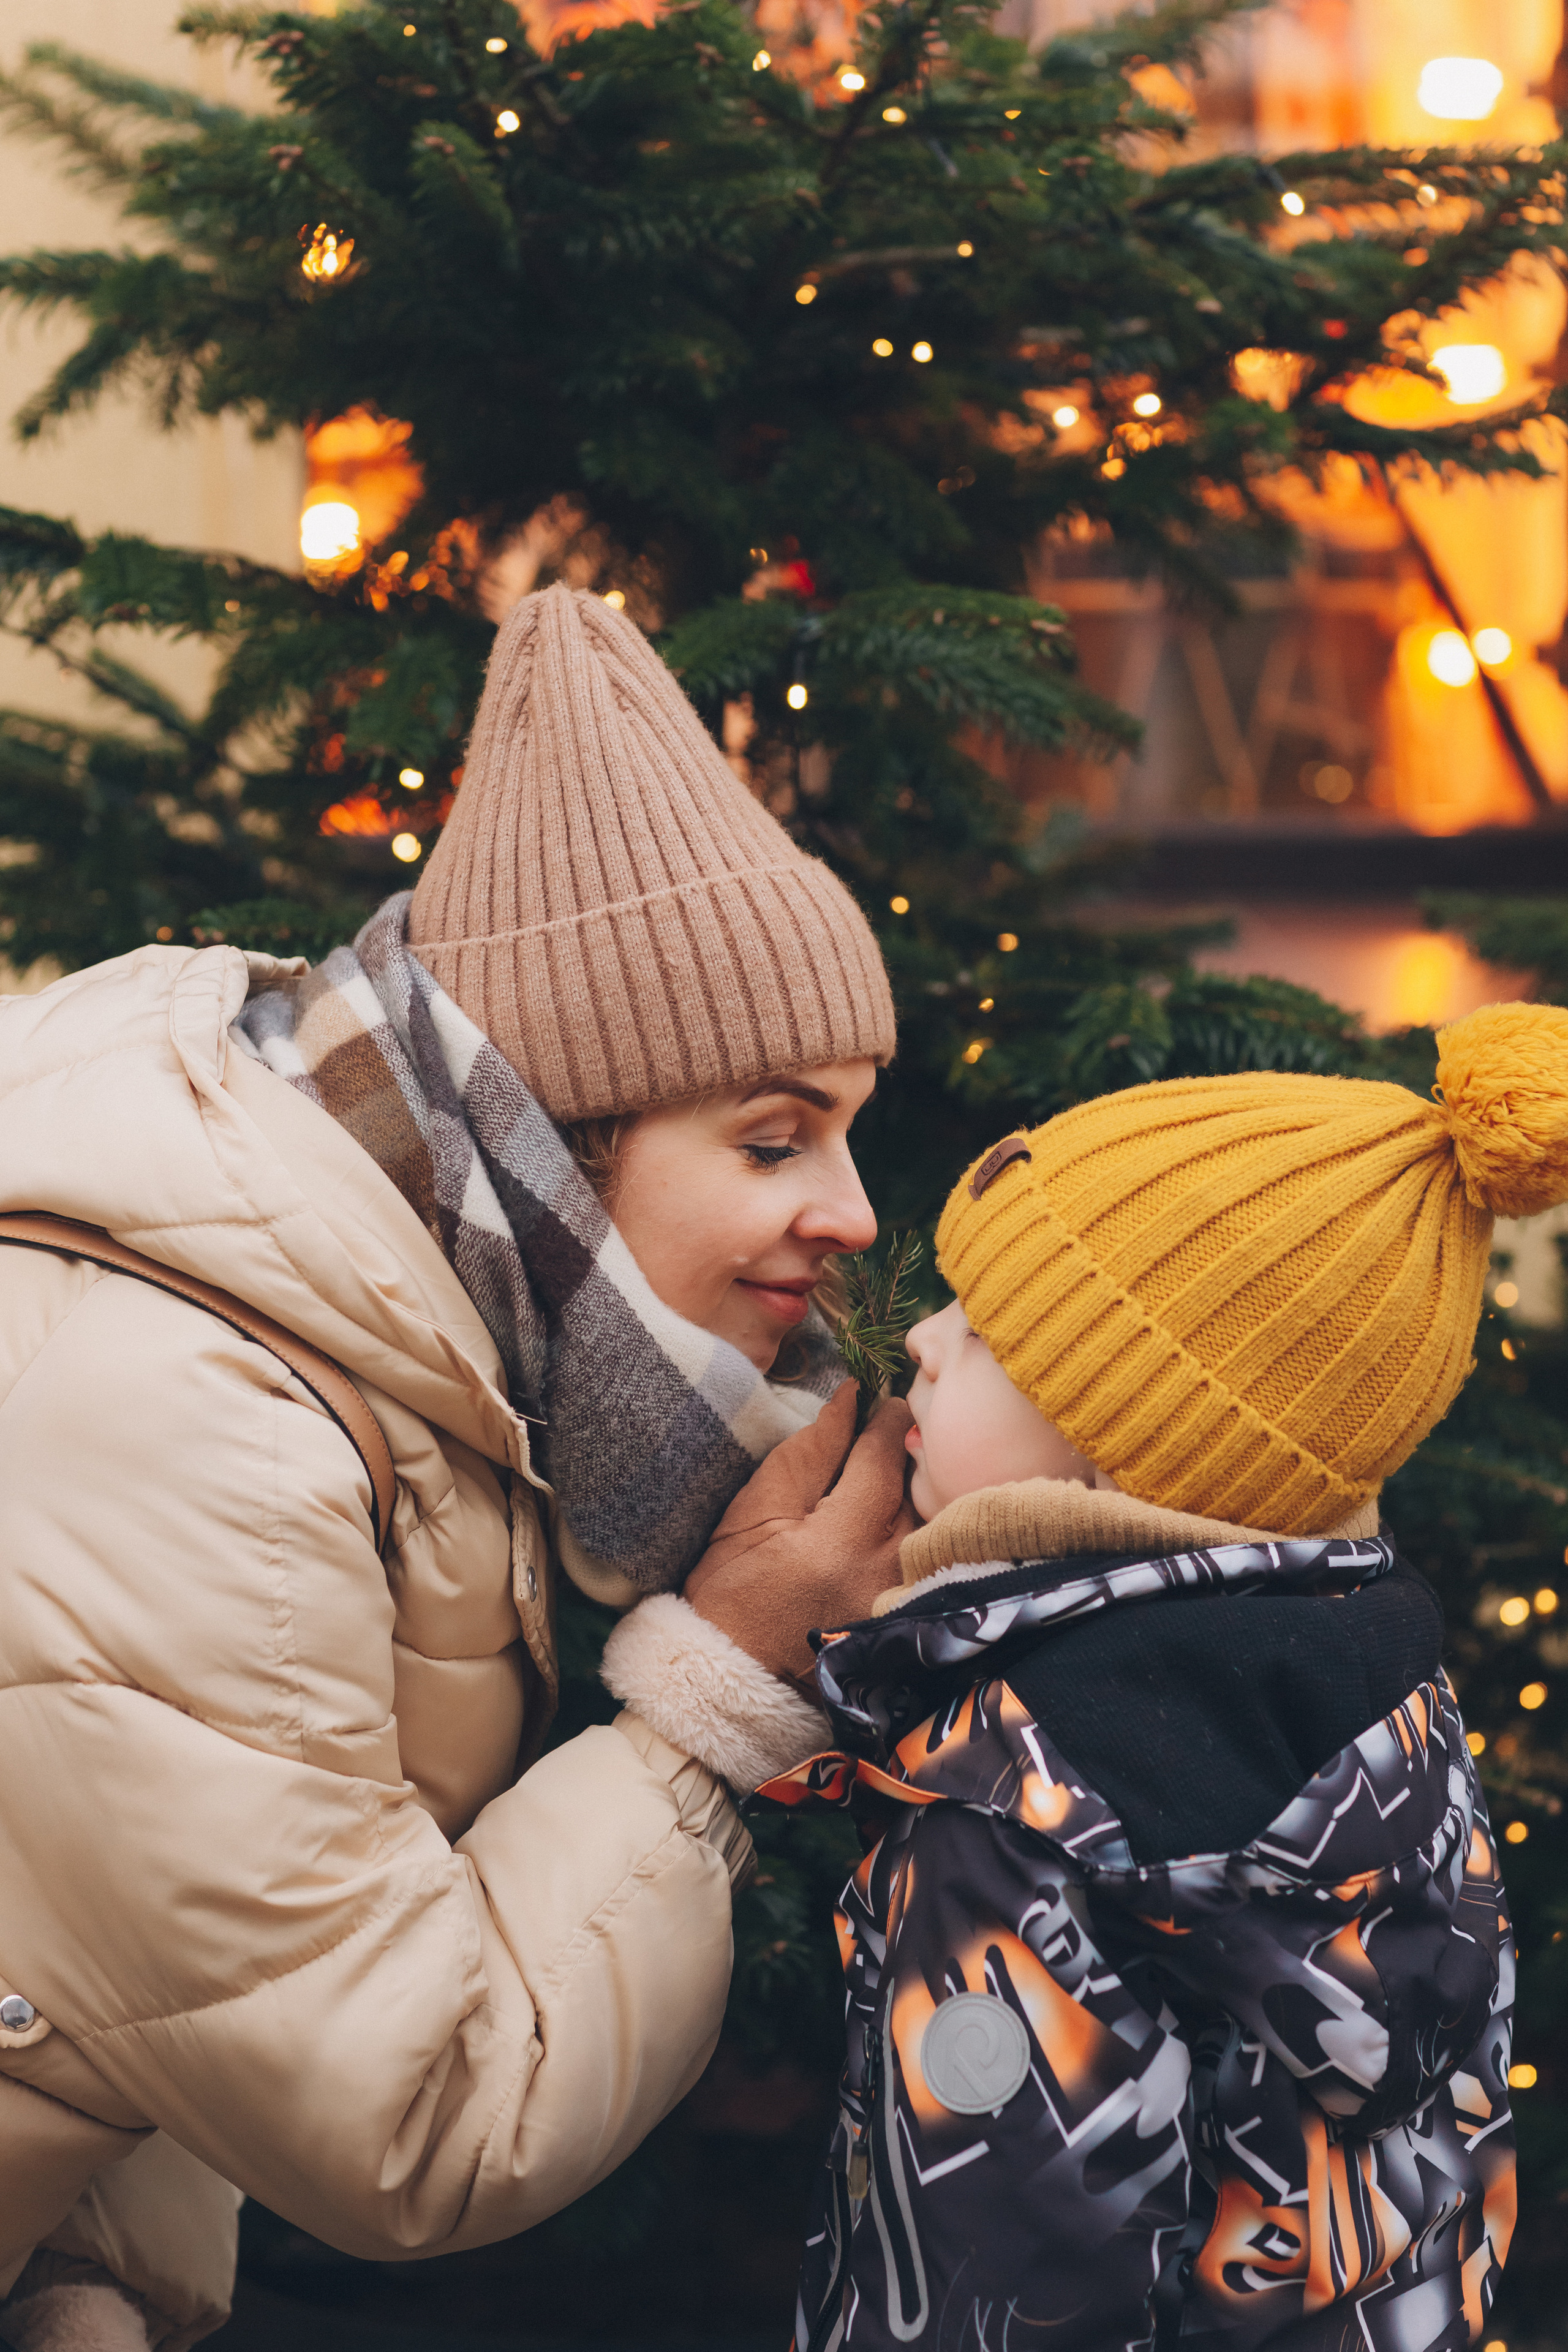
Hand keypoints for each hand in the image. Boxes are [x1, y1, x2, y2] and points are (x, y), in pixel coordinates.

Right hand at [684, 1380, 916, 1685]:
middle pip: (918, 1489)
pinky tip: (901, 1523)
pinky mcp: (913, 1619)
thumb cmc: (731, 1596)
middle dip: (909, 1456)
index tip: (884, 1400)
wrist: (740, 1683)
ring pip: (931, 1522)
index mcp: (838, 1544)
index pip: (882, 1459)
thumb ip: (805, 1456)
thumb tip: (847, 1402)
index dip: (886, 1422)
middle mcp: (886, 1574)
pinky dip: (922, 1531)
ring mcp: (906, 1601)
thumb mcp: (751, 1517)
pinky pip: (931, 1557)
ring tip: (894, 1479)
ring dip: (917, 1494)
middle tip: (891, 1432)